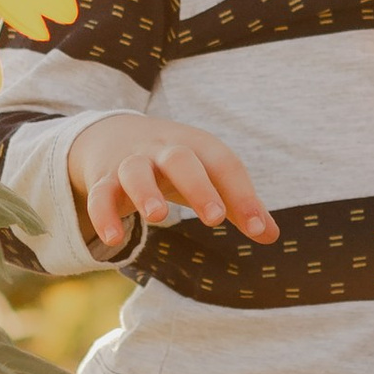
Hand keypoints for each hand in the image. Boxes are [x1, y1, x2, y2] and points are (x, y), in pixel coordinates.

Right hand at [68, 112, 276, 251]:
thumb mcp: (207, 175)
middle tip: (216, 218)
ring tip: (158, 216)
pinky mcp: (102, 180)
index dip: (243, 195)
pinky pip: (100, 195)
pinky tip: (113, 239)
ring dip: (145, 192)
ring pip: (135, 171)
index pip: (224, 165)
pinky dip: (104, 215)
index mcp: (196, 148)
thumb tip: (272, 236)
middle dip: (199, 187)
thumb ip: (238, 205)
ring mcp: (130, 163)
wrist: (114, 134)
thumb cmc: (175, 164)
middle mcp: (163, 151)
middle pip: (181, 160)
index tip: (260, 230)